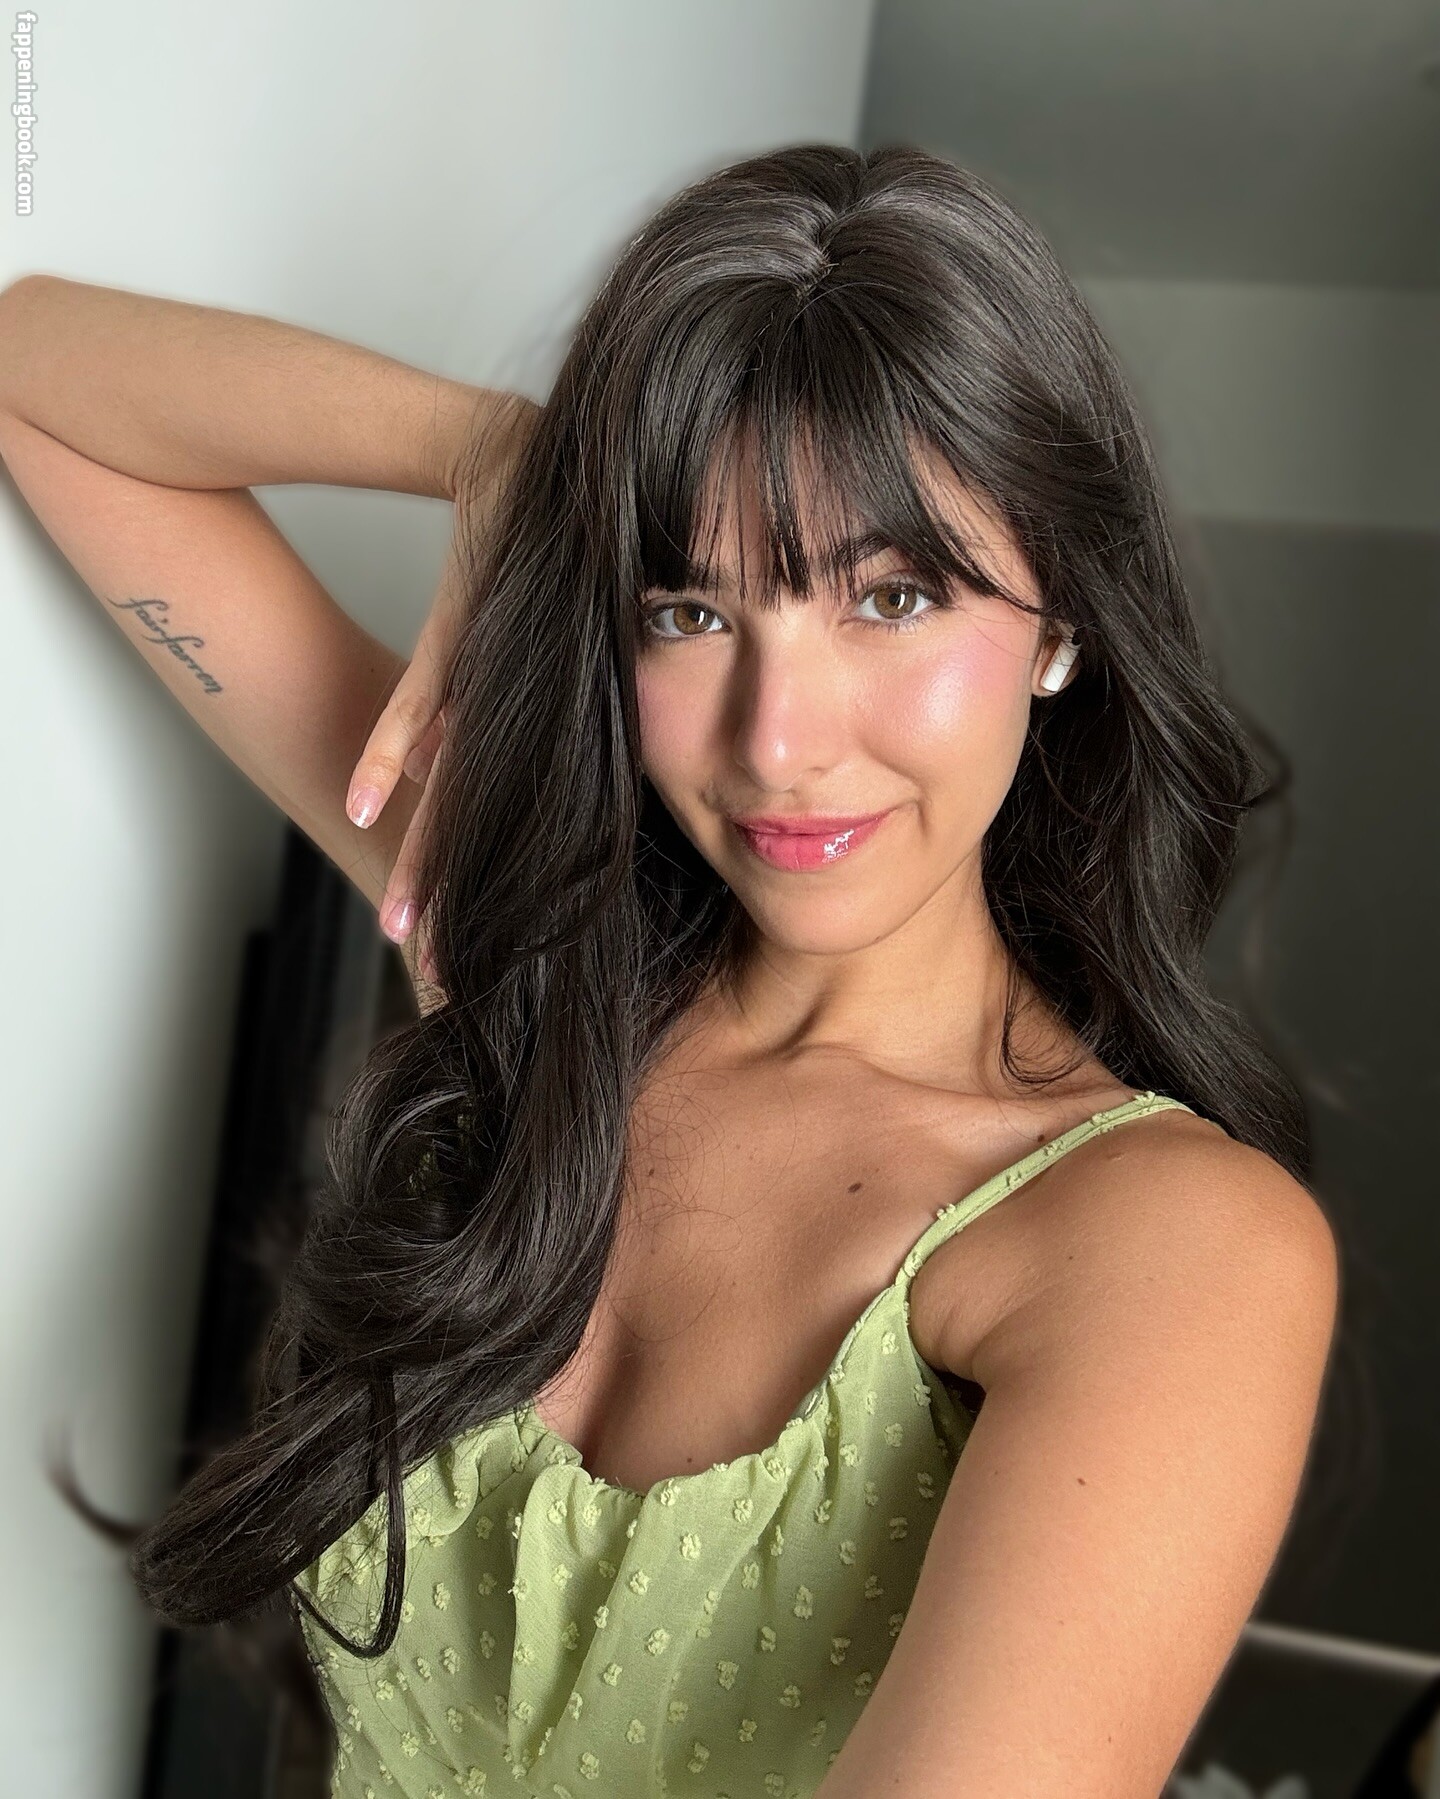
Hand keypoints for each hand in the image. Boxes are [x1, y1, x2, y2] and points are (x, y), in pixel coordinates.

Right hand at [345, 392, 537, 979]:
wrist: (515, 454)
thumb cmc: (521, 551)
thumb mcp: (507, 644)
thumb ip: (469, 717)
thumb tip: (422, 783)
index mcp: (558, 718)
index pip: (521, 825)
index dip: (490, 894)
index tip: (465, 963)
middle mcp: (532, 703)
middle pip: (490, 818)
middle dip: (457, 897)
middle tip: (440, 974)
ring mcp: (497, 668)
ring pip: (459, 778)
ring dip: (429, 850)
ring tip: (405, 921)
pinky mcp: (464, 623)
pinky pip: (426, 694)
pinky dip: (393, 742)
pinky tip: (369, 803)